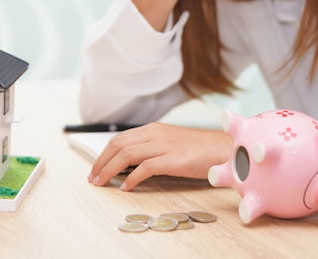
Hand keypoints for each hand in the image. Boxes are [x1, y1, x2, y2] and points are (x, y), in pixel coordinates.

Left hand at [87, 122, 231, 190]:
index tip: (95, 168)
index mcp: (153, 129)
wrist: (225, 149)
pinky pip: (145, 167)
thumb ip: (151, 148)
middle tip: (93, 178)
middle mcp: (155, 134)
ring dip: (110, 170)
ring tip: (102, 183)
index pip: (119, 139)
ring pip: (127, 154)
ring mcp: (164, 145)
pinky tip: (125, 187)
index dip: (104, 154)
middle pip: (118, 145)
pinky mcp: (174, 159)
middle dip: (101, 162)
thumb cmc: (200, 149)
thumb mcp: (170, 143)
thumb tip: (128, 164)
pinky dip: (131, 177)